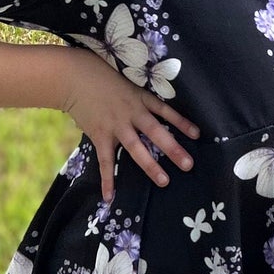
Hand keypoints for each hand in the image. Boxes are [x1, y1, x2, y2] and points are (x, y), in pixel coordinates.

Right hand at [61, 51, 201, 203]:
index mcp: (140, 99)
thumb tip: (154, 111)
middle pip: (156, 132)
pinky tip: (110, 196)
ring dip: (150, 165)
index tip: (197, 135)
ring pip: (136, 148)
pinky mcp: (100, 135)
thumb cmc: (102, 77)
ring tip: (164, 181)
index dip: (181, 122)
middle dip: (173, 149)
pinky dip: (107, 179)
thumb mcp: (127, 83)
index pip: (165, 111)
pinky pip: (105, 161)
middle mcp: (132, 113)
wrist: (75, 77)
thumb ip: (139, 99)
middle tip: (188, 165)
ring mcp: (116, 125)